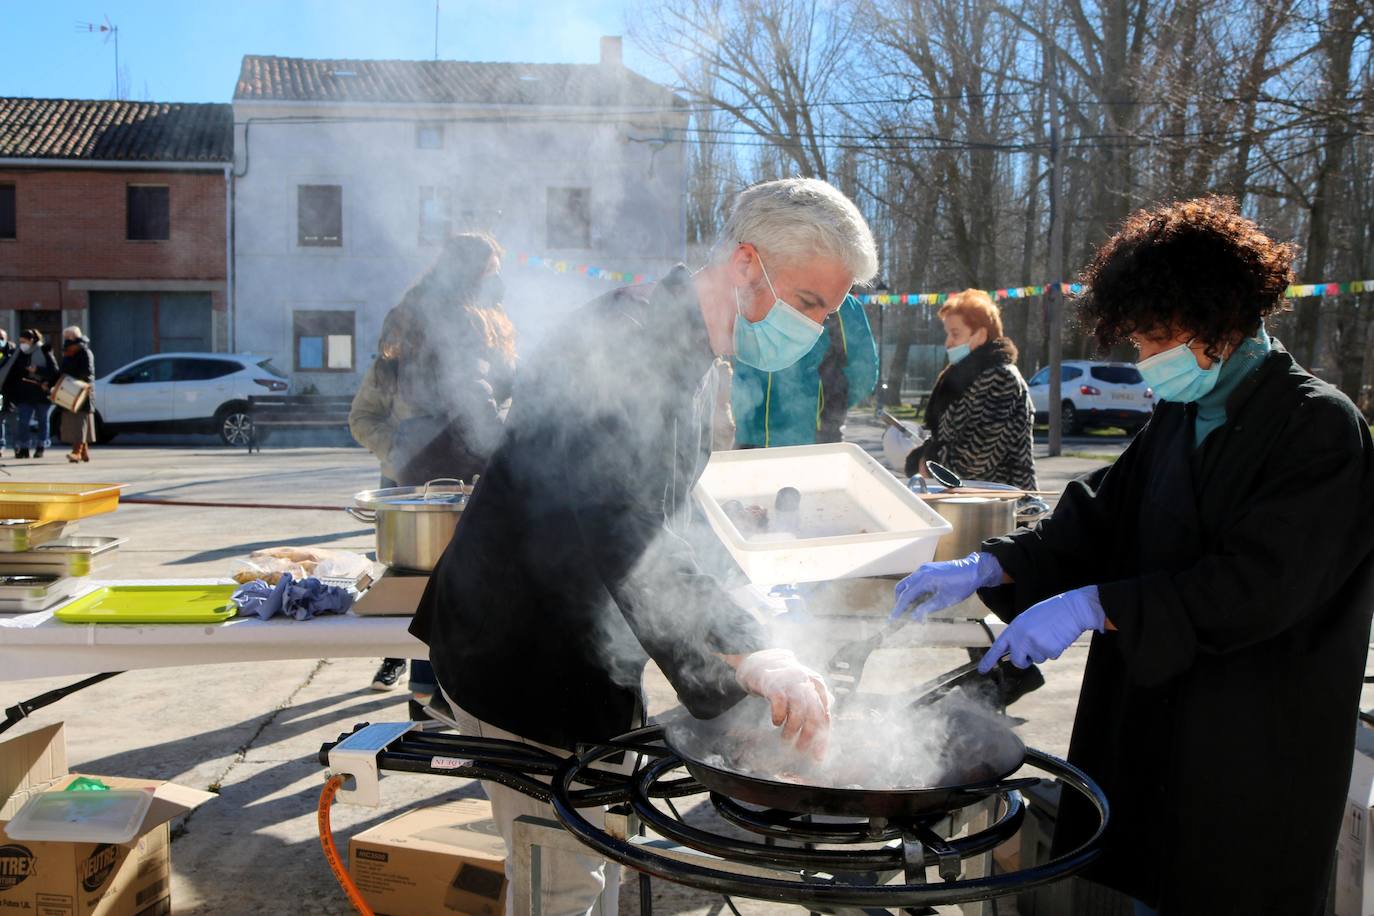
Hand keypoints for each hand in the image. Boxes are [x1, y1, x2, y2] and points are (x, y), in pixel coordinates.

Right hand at [734, 649, 832, 756]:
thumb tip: (825, 729)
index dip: (822, 738)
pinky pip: (780, 703)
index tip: (817, 756)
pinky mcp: (774, 683)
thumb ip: (817, 704)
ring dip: (792, 729)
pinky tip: (776, 722)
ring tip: (785, 738)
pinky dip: (778, 716)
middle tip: (800, 749)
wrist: (760, 661)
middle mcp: (807, 682)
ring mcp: (791, 681)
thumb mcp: (804, 688)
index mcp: (817, 685)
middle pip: (814, 714)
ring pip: (799, 710)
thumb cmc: (785, 681)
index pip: (825, 715)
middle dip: (809, 736)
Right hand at [891, 552, 1003, 620]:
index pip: (906, 596)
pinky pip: (915, 580)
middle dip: (899, 601)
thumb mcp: (945, 600)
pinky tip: (920, 600)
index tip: (892, 618)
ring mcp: (924, 569)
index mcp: (924, 579)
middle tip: (901, 614)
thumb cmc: (962, 585)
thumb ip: (927, 608)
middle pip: (902, 588)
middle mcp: (921, 571)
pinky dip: (914, 590)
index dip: (899, 608)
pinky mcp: (928, 569)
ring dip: (907, 596)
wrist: (974, 570)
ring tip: (911, 609)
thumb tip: (913, 616)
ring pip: (908, 583)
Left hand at [980, 586, 1105, 671]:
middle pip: (1017, 661)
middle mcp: (1020, 638)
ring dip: (1043, 651)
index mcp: (1014, 628)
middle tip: (1035, 648)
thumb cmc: (1051, 613)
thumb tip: (1015, 651)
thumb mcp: (1027, 620)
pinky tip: (1057, 638)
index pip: (998, 647)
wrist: (1071, 609)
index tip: (981, 670)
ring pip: (1037, 659)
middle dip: (1025, 660)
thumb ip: (1019, 634)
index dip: (989, 660)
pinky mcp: (1048, 651)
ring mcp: (1034, 645)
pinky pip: (1050, 657)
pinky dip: (1055, 650)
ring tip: (1049, 634)